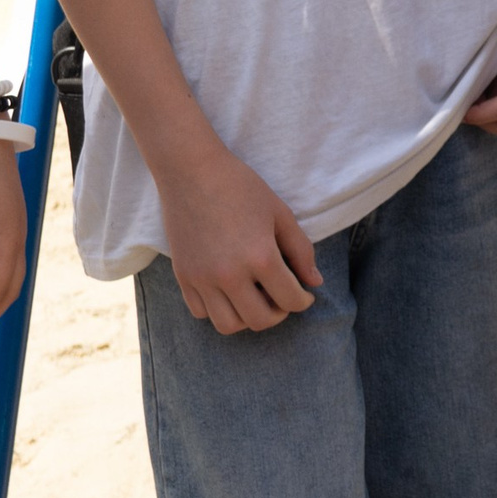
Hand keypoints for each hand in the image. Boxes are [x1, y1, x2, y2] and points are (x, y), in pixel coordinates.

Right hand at [152, 143, 321, 334]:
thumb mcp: (281, 214)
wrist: (192, 172)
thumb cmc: (242, 188)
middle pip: (259, 321)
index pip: (289, 300)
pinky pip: (201, 312)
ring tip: (256, 297)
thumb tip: (314, 282)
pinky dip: (219, 309)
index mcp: (260, 257)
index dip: (303, 301)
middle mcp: (229, 275)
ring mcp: (202, 279)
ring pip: (228, 325)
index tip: (305, 295)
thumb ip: (301, 251)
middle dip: (278, 314)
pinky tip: (230, 290)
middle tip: (282, 298)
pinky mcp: (182, 277)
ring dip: (247, 318)